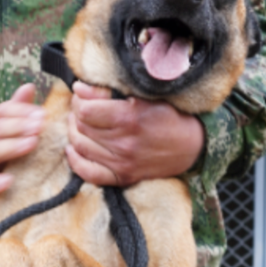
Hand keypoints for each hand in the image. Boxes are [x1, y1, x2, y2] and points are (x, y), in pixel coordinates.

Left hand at [65, 81, 204, 186]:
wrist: (191, 146)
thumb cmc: (169, 116)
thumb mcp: (144, 95)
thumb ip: (109, 92)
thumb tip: (79, 89)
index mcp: (129, 118)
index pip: (85, 110)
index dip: (79, 101)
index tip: (83, 96)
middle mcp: (124, 143)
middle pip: (81, 127)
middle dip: (76, 114)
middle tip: (82, 107)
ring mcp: (122, 163)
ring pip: (81, 147)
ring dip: (74, 133)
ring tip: (78, 123)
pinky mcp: (123, 177)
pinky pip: (88, 173)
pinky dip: (76, 161)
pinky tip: (73, 149)